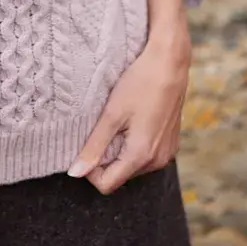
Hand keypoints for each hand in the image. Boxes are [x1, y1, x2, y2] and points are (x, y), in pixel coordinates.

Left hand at [69, 0, 191, 194]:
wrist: (171, 62)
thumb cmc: (141, 83)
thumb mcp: (112, 114)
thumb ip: (94, 146)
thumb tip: (75, 173)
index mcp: (141, 156)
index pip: (107, 184)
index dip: (90, 169)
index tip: (86, 144)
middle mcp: (157, 161)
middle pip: (120, 174)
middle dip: (105, 158)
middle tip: (102, 127)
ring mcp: (167, 153)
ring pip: (132, 165)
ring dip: (120, 149)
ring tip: (118, 120)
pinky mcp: (171, 143)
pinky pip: (146, 154)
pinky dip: (134, 143)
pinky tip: (133, 119)